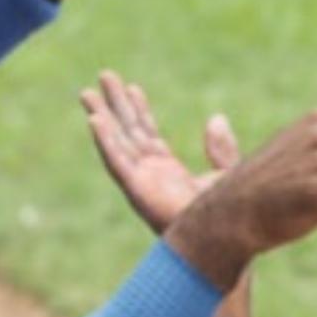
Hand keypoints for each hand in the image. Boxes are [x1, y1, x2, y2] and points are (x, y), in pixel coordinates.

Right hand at [82, 70, 238, 233]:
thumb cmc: (230, 218)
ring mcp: (142, 183)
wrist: (225, 240)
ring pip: (116, 143)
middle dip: (115, 104)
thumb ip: (221, 149)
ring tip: (86, 92)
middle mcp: (151, 175)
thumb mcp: (227, 174)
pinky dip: (105, 141)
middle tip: (104, 75)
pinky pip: (116, 162)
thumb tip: (215, 118)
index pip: (148, 133)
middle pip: (128, 132)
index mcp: (168, 171)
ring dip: (101, 117)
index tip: (132, 87)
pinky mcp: (137, 192)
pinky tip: (95, 119)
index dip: (139, 109)